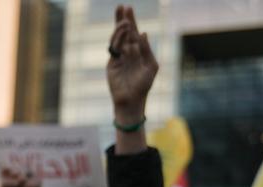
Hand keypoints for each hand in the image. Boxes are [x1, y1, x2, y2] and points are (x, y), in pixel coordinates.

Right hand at [107, 5, 157, 122]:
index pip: (134, 32)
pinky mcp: (112, 64)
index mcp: (138, 51)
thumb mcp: (150, 66)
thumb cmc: (144, 85)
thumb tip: (143, 33)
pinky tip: (126, 35)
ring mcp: (118, 57)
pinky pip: (114, 49)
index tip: (128, 8)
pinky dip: (119, 41)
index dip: (131, 20)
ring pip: (118, 39)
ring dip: (121, 29)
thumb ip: (146, 50)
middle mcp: (127, 52)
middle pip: (123, 32)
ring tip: (126, 22)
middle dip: (122, 19)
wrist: (132, 100)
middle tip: (122, 6)